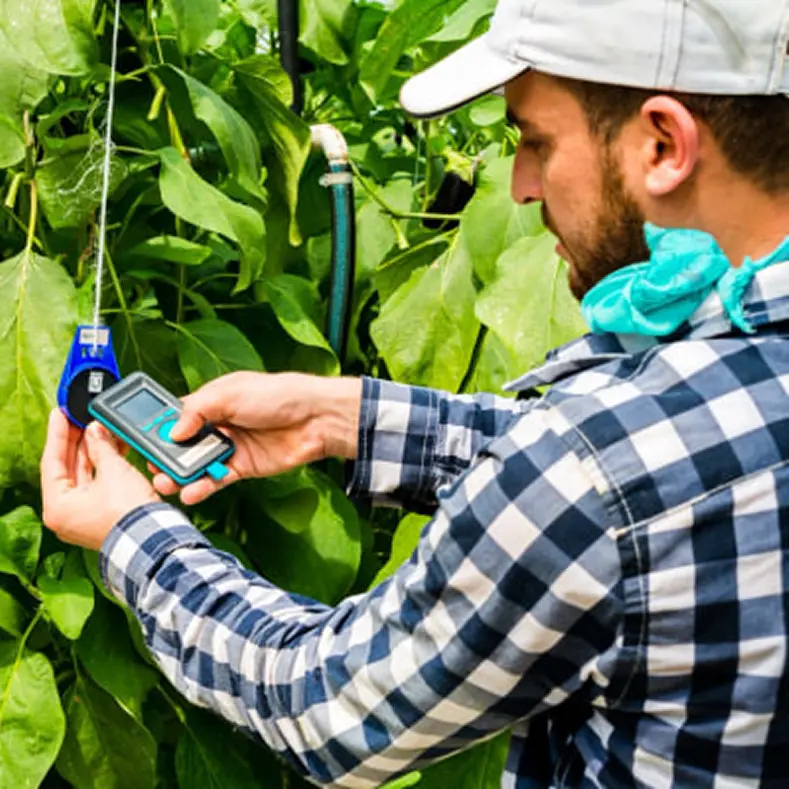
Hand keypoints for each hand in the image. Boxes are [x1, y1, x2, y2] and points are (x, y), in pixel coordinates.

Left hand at [41, 410, 159, 550]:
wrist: (154, 538)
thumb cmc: (128, 512)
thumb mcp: (113, 471)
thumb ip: (101, 446)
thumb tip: (96, 430)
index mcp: (58, 506)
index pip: (52, 461)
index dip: (57, 434)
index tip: (61, 413)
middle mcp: (66, 514)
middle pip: (67, 469)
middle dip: (77, 442)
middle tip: (81, 418)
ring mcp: (84, 516)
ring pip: (84, 476)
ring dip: (94, 452)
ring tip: (101, 429)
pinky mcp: (102, 516)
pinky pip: (97, 485)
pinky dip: (104, 467)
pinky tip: (113, 448)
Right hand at [150, 372, 361, 505]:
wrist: (315, 418)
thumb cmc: (279, 395)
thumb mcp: (231, 392)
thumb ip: (197, 410)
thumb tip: (173, 430)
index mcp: (212, 401)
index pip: (176, 415)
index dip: (157, 427)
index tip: (138, 439)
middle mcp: (218, 425)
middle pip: (182, 444)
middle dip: (164, 456)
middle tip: (150, 466)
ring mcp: (229, 447)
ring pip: (196, 464)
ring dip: (179, 475)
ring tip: (166, 483)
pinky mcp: (242, 467)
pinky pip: (215, 479)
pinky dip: (202, 487)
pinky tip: (190, 492)